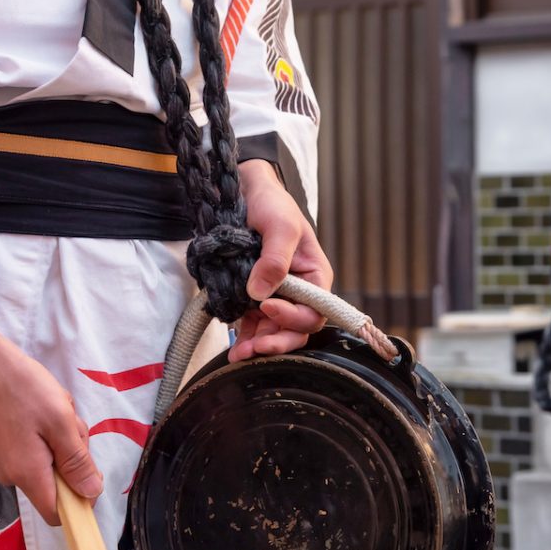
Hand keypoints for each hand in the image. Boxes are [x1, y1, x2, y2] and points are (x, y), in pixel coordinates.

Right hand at [0, 204, 101, 524]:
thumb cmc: (22, 388)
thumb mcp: (60, 422)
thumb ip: (77, 462)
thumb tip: (91, 494)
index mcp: (28, 474)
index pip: (58, 513)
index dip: (79, 501)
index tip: (89, 471)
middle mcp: (13, 476)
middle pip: (58, 483)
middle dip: (73, 456)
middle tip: (68, 422)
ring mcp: (7, 461)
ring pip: (51, 462)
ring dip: (62, 438)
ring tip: (53, 409)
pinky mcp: (5, 446)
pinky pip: (39, 448)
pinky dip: (49, 430)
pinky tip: (43, 407)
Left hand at [230, 159, 332, 361]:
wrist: (244, 193)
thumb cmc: (272, 204)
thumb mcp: (279, 226)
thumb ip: (275, 259)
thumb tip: (262, 292)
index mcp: (315, 277)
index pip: (313, 311)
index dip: (292, 317)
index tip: (267, 306)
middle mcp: (299, 292)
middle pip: (295, 330)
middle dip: (276, 341)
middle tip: (254, 349)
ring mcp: (277, 297)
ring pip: (273, 332)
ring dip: (258, 345)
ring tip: (238, 355)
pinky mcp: (255, 299)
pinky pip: (255, 325)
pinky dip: (246, 338)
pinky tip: (235, 347)